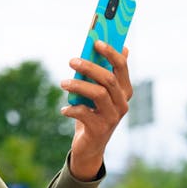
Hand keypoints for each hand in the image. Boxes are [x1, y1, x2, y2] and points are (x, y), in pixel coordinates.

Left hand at [60, 41, 132, 179]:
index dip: (110, 53)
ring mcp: (113, 117)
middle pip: (108, 79)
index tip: (96, 41)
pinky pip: (84, 114)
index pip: (121, 67)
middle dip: (89, 67)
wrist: (90, 145)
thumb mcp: (99, 91)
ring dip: (78, 85)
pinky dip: (72, 109)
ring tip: (63, 83)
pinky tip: (64, 109)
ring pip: (98, 94)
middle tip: (71, 60)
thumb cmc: (93, 112)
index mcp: (124, 90)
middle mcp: (122, 103)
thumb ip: (106, 70)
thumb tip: (122, 47)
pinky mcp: (100, 129)